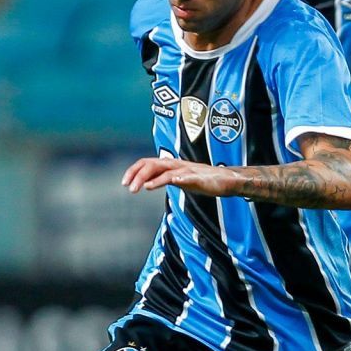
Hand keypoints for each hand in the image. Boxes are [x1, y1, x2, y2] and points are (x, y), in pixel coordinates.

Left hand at [123, 156, 240, 197]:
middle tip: (128, 188)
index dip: (134, 171)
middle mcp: (177, 164)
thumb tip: (147, 182)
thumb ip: (164, 178)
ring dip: (152, 179)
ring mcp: (188, 171)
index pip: (147, 163)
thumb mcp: (179, 178)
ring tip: (143, 188)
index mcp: (170, 165)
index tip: (124, 183)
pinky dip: (178, 179)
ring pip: (166, 170)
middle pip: (152, 164)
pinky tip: (170, 183)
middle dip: (138, 174)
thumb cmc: (203, 180)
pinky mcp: (199, 178)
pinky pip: (187, 177)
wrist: (226, 180)